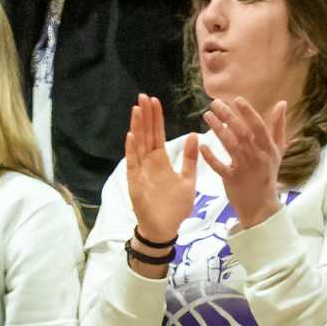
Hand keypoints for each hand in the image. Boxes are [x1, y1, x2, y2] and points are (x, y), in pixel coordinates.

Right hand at [123, 95, 199, 243]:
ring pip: (138, 145)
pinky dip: (132, 150)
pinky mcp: (135, 183)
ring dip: (137, 127)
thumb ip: (190, 159)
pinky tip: (131, 136)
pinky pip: (133, 164)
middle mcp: (148, 163)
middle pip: (146, 134)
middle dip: (144, 116)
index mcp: (160, 161)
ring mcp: (140, 172)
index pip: (157, 134)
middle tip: (143, 96)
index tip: (154, 100)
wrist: (166, 229)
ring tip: (136, 109)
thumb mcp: (188, 180)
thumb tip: (195, 134)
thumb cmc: (175, 207)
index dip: (156, 118)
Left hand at [199, 96, 285, 230]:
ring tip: (207, 116)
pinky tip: (202, 145)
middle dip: (229, 116)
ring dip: (218, 130)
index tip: (236, 99)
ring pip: (231, 146)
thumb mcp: (277, 151)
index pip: (258, 127)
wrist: (262, 206)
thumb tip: (282, 103)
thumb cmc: (268, 174)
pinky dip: (211, 157)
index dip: (248, 113)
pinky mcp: (232, 180)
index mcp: (268, 148)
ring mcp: (245, 169)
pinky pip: (221, 167)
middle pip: (242, 133)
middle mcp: (257, 157)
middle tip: (215, 103)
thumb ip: (278, 127)